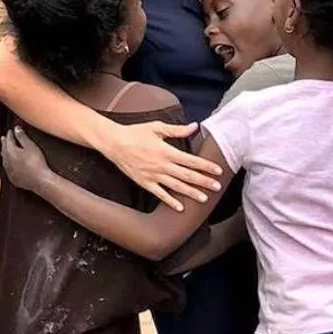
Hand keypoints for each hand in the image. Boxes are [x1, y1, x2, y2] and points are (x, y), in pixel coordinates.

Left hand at [1, 126, 51, 192]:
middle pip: (4, 150)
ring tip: (4, 149)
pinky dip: (7, 163)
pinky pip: (7, 168)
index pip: (9, 141)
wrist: (39, 180)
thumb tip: (16, 129)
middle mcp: (7, 161)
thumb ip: (22, 137)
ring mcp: (9, 170)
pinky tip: (9, 164)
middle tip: (3, 138)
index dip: (10, 135)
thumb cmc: (36, 162)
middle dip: (4, 143)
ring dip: (4, 153)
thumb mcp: (30, 146)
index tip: (10, 131)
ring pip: (4, 160)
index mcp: (10, 152)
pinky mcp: (13, 178)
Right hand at [99, 121, 224, 212]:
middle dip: (204, 182)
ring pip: (176, 187)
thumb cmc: (136, 132)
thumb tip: (195, 126)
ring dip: (191, 193)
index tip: (218, 171)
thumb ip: (178, 130)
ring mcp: (153, 176)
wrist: (114, 143)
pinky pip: (159, 194)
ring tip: (204, 199)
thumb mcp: (158, 127)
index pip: (192, 161)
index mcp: (167, 152)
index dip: (206, 166)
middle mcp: (162, 166)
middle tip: (217, 187)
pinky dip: (170, 201)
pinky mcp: (144, 182)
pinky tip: (180, 208)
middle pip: (187, 175)